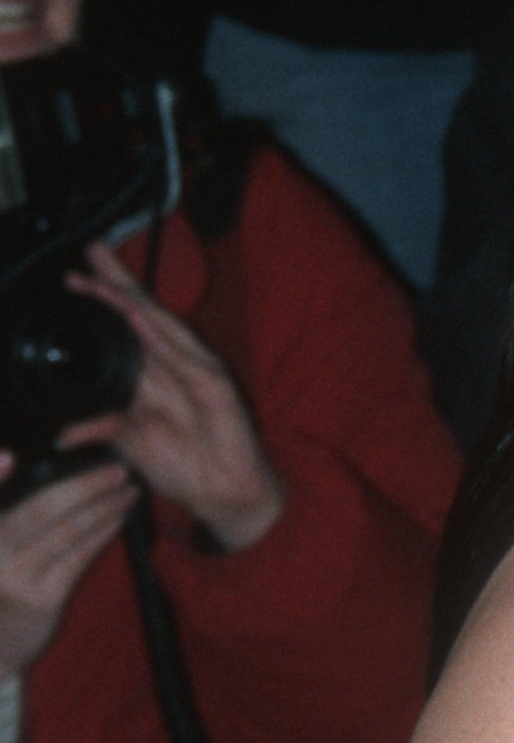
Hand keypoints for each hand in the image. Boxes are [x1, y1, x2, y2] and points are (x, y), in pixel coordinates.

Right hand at [0, 454, 135, 674]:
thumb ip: (0, 502)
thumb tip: (13, 460)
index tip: (11, 456)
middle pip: (40, 510)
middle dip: (83, 485)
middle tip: (116, 468)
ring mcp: (15, 578)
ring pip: (66, 533)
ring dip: (102, 507)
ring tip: (127, 489)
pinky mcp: (42, 600)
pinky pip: (77, 559)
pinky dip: (101, 534)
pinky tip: (119, 518)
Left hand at [62, 242, 283, 551]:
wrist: (222, 493)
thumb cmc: (183, 467)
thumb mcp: (128, 443)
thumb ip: (99, 428)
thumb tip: (61, 433)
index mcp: (153, 374)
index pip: (126, 326)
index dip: (103, 299)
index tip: (75, 275)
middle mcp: (174, 365)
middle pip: (143, 313)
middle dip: (117, 281)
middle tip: (92, 249)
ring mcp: (197, 371)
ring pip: (160, 326)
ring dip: (131, 299)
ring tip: (103, 276)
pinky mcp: (216, 386)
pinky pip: (185, 355)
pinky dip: (160, 335)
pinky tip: (139, 315)